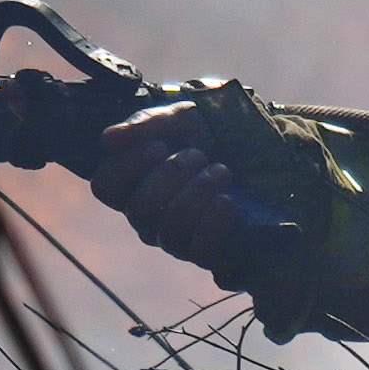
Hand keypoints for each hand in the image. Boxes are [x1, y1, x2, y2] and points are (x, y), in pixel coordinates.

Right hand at [82, 93, 319, 282]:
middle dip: (170, 176)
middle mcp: (150, 216)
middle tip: (199, 154)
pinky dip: (212, 223)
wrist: (262, 151)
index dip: (126, 168)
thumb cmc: (214, 133)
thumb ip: (146, 124)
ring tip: (222, 170)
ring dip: (196, 194)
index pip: (106, 188)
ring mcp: (178, 238)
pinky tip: (227, 200)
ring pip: (168, 230)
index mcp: (135, 182)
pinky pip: (200, 251)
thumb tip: (109, 139)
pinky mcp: (210, 252)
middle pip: (139, 209)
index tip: (157, 146)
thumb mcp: (182, 117)